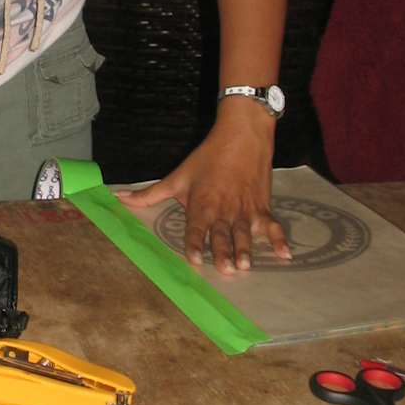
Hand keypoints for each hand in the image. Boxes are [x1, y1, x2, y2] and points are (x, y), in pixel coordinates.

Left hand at [117, 110, 290, 275]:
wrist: (242, 134)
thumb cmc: (207, 158)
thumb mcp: (177, 176)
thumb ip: (149, 194)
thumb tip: (117, 199)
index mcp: (202, 204)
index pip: (196, 227)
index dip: (195, 243)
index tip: (194, 259)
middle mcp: (223, 210)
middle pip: (222, 234)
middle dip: (223, 252)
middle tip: (225, 270)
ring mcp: (244, 209)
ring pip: (245, 233)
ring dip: (246, 250)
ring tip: (246, 266)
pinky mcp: (262, 207)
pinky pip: (272, 226)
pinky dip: (280, 240)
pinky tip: (287, 256)